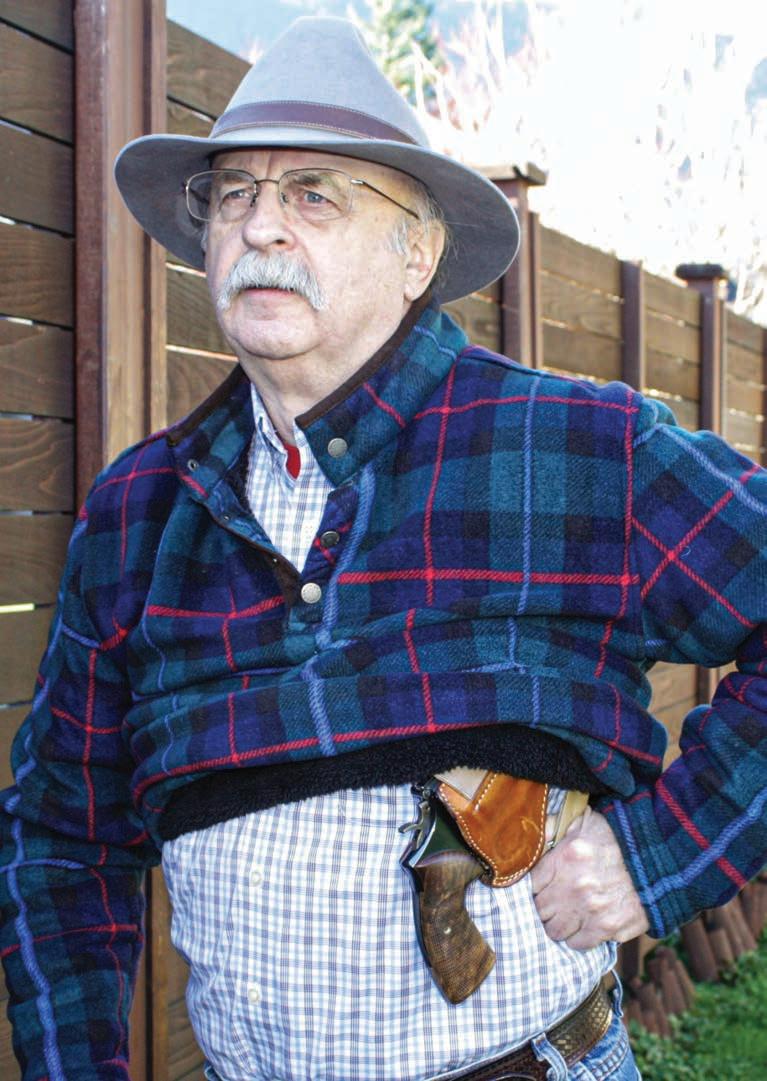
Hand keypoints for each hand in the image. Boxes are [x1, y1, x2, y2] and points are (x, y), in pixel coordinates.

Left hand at [530, 807, 649, 948]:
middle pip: (539, 909)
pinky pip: (578, 944)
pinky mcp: (608, 928)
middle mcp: (575, 886)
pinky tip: (584, 925)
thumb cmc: (619, 839)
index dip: (535, 886)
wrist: (660, 859)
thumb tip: (530, 837)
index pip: (530, 883)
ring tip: (567, 916)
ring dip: (558, 924)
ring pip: (554, 930)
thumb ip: (553, 828)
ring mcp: (591, 910)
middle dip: (544, 906)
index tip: (542, 887)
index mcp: (566, 857)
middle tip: (554, 902)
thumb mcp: (584, 822)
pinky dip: (578, 937)